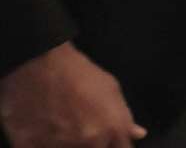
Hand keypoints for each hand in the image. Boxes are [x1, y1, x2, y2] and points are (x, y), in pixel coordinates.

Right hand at [0, 42, 145, 147]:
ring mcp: (58, 146)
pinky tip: (41, 130)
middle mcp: (87, 143)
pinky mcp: (28, 146)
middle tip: (80, 127)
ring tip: (59, 126)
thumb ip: (124, 117)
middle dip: (91, 144)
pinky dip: (41, 143)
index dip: (114, 145)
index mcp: (111, 130)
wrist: (40, 65)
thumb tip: (138, 133)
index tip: (107, 141)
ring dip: (65, 144)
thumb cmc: (80, 74)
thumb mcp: (111, 89)